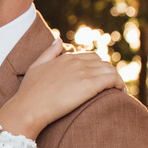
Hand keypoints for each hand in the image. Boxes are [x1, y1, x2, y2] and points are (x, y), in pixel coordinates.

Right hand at [0, 41, 124, 139]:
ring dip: (116, 79)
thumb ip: (49, 52)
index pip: (90, 57)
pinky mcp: (90, 84)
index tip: (98, 79)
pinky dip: (119, 84)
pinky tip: (119, 92)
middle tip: (110, 86)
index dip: (97, 68)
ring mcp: (83, 72)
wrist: (28, 107)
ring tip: (117, 90)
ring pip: (110, 70)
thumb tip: (59, 39)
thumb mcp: (36, 67)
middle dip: (107, 73)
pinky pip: (113, 79)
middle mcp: (76, 62)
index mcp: (65, 58)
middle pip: (102, 62)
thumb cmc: (29, 92)